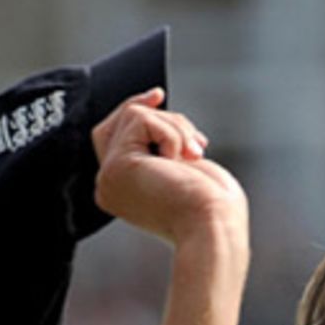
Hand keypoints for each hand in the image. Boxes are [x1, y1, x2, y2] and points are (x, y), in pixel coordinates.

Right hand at [91, 90, 247, 247]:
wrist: (216, 228)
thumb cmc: (213, 207)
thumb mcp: (184, 165)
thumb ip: (160, 142)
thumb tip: (150, 104)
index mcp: (123, 191)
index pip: (116, 136)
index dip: (136, 110)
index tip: (158, 95)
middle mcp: (109, 186)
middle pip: (120, 120)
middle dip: (164, 120)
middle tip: (196, 144)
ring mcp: (108, 177)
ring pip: (134, 115)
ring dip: (176, 128)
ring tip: (193, 157)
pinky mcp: (117, 166)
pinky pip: (141, 120)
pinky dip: (171, 133)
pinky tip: (182, 162)